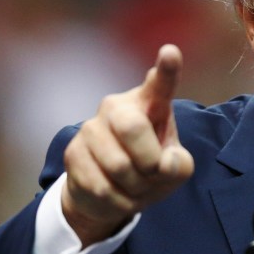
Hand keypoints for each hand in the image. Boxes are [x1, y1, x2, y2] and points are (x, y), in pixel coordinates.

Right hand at [61, 44, 194, 246]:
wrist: (109, 193)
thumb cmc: (149, 169)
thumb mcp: (175, 168)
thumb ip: (180, 165)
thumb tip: (163, 165)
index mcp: (150, 103)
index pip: (161, 84)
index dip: (167, 69)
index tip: (171, 52)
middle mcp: (117, 107)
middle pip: (133, 128)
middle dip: (149, 162)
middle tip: (153, 173)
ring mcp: (92, 128)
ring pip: (119, 166)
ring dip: (135, 188)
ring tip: (135, 186)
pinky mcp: (73, 153)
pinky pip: (102, 187)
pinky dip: (119, 201)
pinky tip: (118, 195)